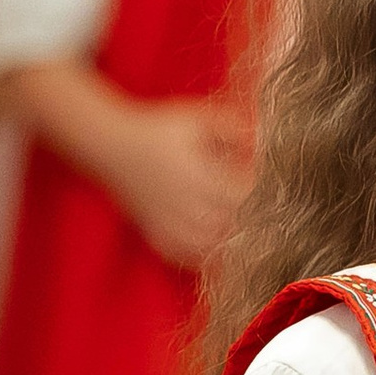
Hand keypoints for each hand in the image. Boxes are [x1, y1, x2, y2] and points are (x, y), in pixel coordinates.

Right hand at [104, 97, 251, 266]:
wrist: (111, 146)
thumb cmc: (156, 129)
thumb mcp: (195, 119)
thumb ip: (229, 127)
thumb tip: (258, 138)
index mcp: (199, 176)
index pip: (242, 196)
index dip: (259, 194)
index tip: (264, 186)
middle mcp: (185, 204)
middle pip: (231, 225)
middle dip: (248, 219)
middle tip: (258, 210)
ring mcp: (169, 223)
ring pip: (209, 245)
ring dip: (228, 238)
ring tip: (237, 226)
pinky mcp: (155, 233)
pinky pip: (182, 255)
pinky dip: (200, 255)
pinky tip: (211, 244)